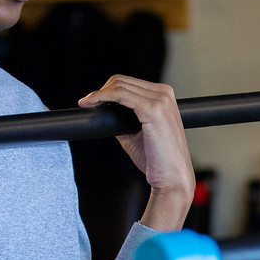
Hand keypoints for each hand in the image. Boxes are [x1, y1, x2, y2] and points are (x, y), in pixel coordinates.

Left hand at [81, 76, 194, 231]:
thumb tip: (105, 114)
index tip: (92, 101)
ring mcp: (161, 101)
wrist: (172, 178)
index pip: (129, 83)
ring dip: (99, 93)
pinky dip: (103, 97)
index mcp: (164, 97)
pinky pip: (121, 95)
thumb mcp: (136, 135)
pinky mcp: (153, 110)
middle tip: (88, 104)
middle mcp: (165, 94)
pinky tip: (93, 104)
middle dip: (101, 91)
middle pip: (122, 81)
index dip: (108, 89)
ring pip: (120, 85)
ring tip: (88, 104)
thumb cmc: (158, 160)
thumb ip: (123, 120)